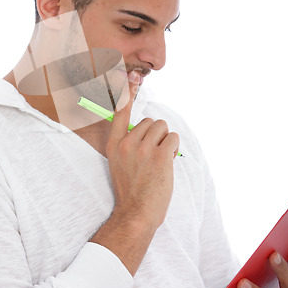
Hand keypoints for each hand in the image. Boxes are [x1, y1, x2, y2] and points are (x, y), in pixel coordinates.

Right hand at [106, 71, 179, 231]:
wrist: (137, 213)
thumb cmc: (132, 189)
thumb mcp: (120, 163)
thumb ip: (129, 144)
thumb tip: (148, 127)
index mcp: (115, 145)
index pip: (120, 112)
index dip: (126, 92)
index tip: (130, 75)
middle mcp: (127, 143)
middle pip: (151, 121)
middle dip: (157, 134)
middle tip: (153, 154)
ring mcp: (143, 149)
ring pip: (163, 128)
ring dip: (166, 140)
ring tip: (159, 159)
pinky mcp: (159, 155)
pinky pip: (173, 137)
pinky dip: (173, 147)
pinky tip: (167, 161)